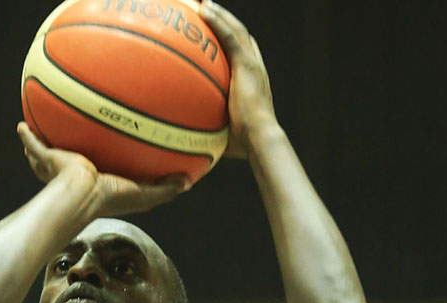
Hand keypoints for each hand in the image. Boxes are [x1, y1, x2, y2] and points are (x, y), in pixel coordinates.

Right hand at [17, 123, 188, 216]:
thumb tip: (188, 183)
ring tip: (37, 132)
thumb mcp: (142, 194)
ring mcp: (57, 169)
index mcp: (95, 183)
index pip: (97, 175)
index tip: (104, 162)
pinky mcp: (47, 160)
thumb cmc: (109, 197)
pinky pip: (34, 144)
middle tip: (67, 144)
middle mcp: (73, 176)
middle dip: (65, 158)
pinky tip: (21, 125)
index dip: (100, 170)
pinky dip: (27, 137)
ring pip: (46, 157)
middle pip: (68, 165)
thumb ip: (164, 189)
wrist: (81, 195)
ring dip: (42, 148)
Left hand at [200, 1, 276, 158]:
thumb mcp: (223, 133)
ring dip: (219, 13)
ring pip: (236, 29)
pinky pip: (230, 35)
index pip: (243, 54)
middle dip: (223, 20)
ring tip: (202, 2)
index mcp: (253, 81)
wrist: (259, 138)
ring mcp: (252, 64)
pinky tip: (203, 8)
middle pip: (240, 35)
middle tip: (206, 9)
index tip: (216, 33)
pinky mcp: (247, 64)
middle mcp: (255, 67)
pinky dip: (218, 20)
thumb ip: (208, 130)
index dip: (231, 40)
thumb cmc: (243, 144)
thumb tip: (187, 143)